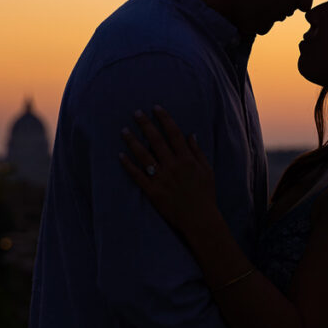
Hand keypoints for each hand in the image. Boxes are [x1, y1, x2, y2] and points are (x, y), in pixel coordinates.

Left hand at [119, 106, 216, 233]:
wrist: (200, 219)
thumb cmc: (205, 195)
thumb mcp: (207, 171)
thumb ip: (197, 152)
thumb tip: (191, 134)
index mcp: (187, 160)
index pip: (174, 133)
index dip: (164, 119)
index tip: (156, 108)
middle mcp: (173, 166)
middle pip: (156, 140)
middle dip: (145, 125)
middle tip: (136, 113)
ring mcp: (162, 179)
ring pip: (144, 156)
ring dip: (133, 141)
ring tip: (124, 130)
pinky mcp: (153, 191)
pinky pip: (137, 176)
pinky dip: (128, 165)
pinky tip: (120, 155)